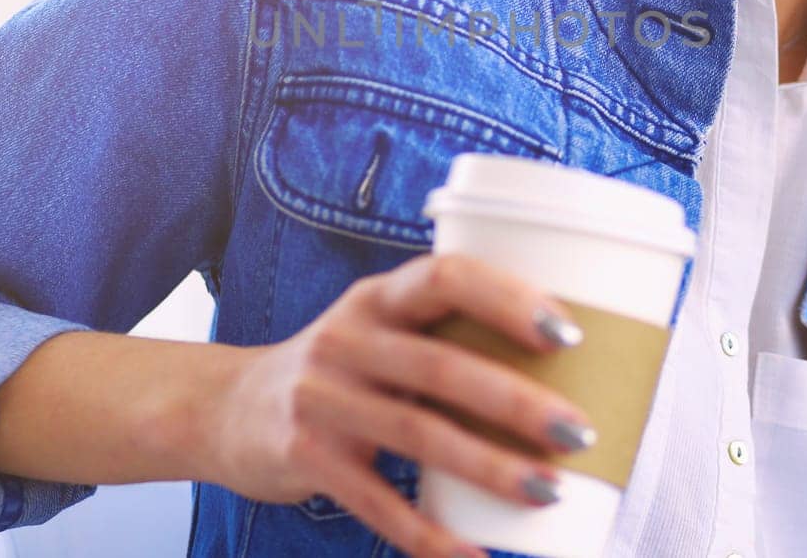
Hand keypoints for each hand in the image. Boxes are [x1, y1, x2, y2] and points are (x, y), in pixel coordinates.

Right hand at [203, 252, 597, 557]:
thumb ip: (447, 336)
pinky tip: (476, 556)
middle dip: (517, 401)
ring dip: (489, 466)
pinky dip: (430, 536)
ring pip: (417, 434)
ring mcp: (321, 398)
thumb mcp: (380, 330)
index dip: (508, 299)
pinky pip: (376, 503)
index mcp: (379, 297)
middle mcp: (346, 338)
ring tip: (548, 489)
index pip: (446, 276)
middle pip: (441, 365)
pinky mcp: (304, 457)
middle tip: (579, 431)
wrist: (227, 410)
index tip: (568, 333)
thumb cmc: (342, 369)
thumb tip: (573, 367)